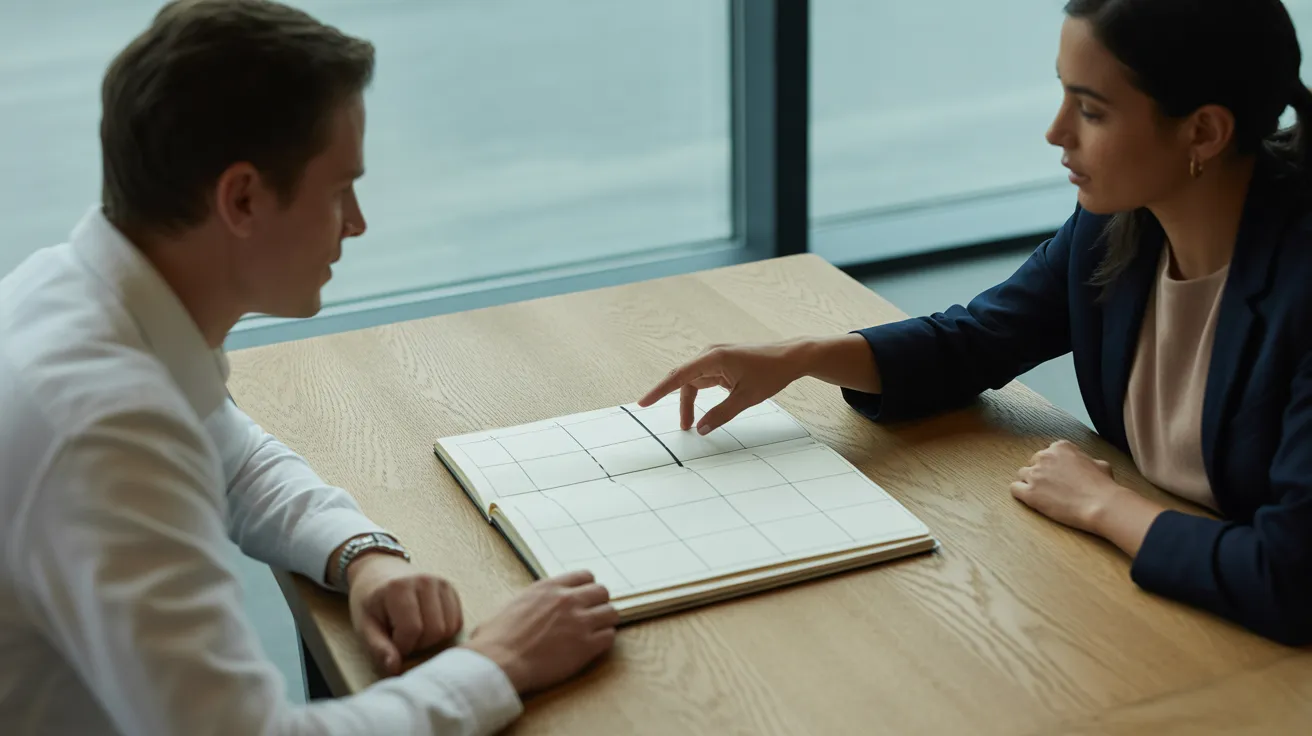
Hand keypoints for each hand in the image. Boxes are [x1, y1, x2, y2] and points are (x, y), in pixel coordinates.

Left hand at [347, 554, 462, 675]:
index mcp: (399, 588)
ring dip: (431, 639)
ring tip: (413, 632)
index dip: (402, 646)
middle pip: (434, 631)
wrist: (380, 572)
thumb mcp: (365, 626)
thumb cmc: (370, 602)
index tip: (391, 643)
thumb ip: (378, 647)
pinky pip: (456, 622)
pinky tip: (426, 626)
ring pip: (448, 629)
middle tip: (402, 638)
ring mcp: (441, 583)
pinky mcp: (451, 589)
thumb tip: (394, 668)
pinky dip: (443, 632)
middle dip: (418, 644)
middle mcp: (425, 581)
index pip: (412, 630)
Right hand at [462, 570, 618, 695]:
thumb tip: (517, 610)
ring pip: (611, 612)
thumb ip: (525, 602)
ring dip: (605, 622)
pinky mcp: (586, 646)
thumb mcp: (509, 607)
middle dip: (599, 603)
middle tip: (591, 616)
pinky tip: (593, 647)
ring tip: (595, 632)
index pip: (584, 576)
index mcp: (548, 587)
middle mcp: (567, 600)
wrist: (500, 663)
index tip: (583, 598)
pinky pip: (609, 636)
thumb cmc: (495, 640)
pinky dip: (604, 641)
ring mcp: (579, 622)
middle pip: (602, 592)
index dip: (586, 588)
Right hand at [637, 340, 809, 433]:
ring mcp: (715, 357)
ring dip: (689, 401)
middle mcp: (710, 354)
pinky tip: (698, 410)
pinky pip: (702, 379)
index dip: (659, 390)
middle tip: (676, 425)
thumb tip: (701, 429)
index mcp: (714, 358)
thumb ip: (721, 414)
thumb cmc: (771, 373)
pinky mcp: (721, 362)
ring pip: (692, 381)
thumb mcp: (746, 398)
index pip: (679, 376)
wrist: (791, 357)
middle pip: (683, 379)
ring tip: (690, 424)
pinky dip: (698, 395)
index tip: (644, 402)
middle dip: (677, 402)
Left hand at [1010, 440, 1122, 532]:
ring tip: (1043, 495)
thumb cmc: (1103, 486)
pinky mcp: (1029, 492)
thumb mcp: (1100, 464)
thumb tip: (1087, 464)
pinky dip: (1020, 493)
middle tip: (1052, 487)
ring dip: (1030, 483)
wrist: (1101, 504)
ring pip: (1022, 474)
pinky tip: (1031, 499)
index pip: (1048, 453)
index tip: (1059, 475)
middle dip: (1041, 474)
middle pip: (1033, 463)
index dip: (1053, 466)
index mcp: (1061, 447)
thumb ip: (1085, 460)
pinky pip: (1014, 488)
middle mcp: (1044, 457)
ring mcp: (1035, 474)